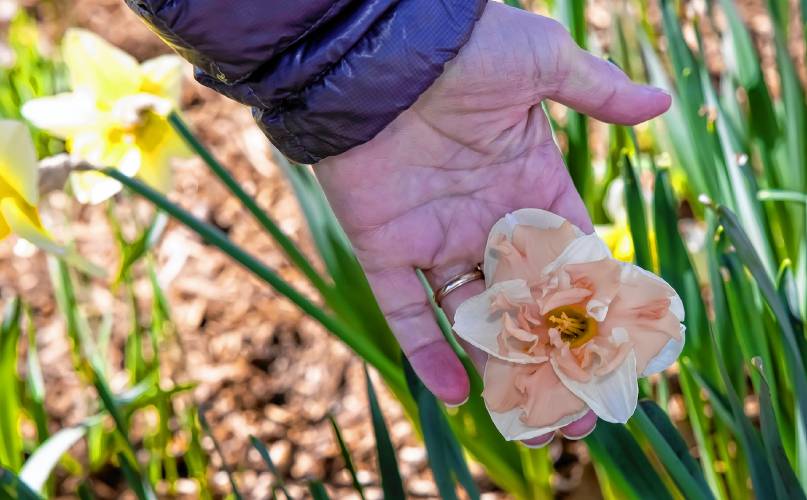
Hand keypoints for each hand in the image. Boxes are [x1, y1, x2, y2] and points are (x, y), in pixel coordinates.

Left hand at [314, 2, 669, 443]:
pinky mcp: (387, 246)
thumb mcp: (544, 64)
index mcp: (528, 184)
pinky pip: (406, 310)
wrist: (383, 50)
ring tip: (530, 416)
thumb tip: (663, 104)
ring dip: (499, 364)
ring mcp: (436, 235)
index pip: (569, 255)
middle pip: (526, 299)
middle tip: (579, 405)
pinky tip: (455, 393)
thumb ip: (598, 93)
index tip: (617, 346)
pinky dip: (426, 351)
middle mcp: (484, 218)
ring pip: (472, 315)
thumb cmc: (468, 49)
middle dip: (552, 351)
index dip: (593, 301)